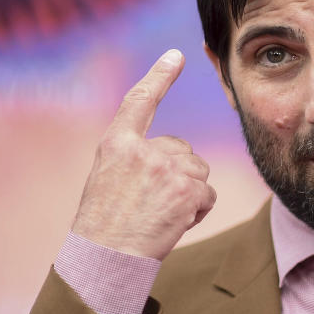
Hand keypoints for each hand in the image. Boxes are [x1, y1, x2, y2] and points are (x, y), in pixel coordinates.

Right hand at [70, 49, 216, 259]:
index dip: (159, 76)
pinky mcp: (188, 188)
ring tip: (160, 215)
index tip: (176, 55)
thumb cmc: (104, 226)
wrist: (107, 258)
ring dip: (189, 194)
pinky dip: (198, 210)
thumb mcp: (108, 180)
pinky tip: (174, 223)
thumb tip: (177, 156)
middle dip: (177, 175)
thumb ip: (135, 159)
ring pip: (199, 172)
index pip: (139, 101)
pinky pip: (208, 194)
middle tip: (151, 205)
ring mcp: (166, 167)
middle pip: (183, 150)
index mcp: (116, 144)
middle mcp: (142, 149)